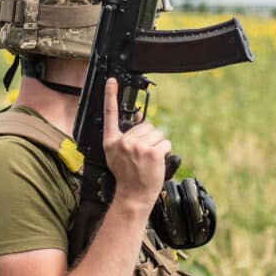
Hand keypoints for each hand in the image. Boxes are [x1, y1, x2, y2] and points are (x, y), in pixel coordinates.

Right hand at [101, 77, 168, 209]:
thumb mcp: (118, 155)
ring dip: (158, 144)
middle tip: (143, 155)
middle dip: (149, 138)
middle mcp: (123, 142)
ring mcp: (137, 147)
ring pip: (157, 134)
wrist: (133, 195)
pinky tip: (157, 161)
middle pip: (145, 126)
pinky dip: (165, 151)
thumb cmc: (127, 176)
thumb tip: (140, 117)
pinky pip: (165, 143)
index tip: (112, 81)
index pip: (110, 115)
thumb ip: (126, 137)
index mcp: (111, 142)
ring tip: (149, 159)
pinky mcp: (151, 152)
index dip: (110, 95)